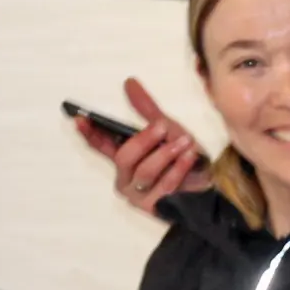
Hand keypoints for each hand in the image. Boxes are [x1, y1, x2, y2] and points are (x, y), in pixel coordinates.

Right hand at [75, 77, 211, 214]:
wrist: (208, 181)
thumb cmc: (184, 155)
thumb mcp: (167, 129)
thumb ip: (147, 109)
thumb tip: (130, 82)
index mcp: (124, 159)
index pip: (101, 146)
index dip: (90, 133)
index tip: (80, 119)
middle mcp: (125, 178)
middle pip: (123, 157)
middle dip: (144, 140)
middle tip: (162, 127)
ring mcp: (138, 195)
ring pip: (145, 171)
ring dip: (166, 154)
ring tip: (185, 142)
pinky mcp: (155, 207)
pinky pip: (164, 185)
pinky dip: (179, 168)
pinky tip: (189, 157)